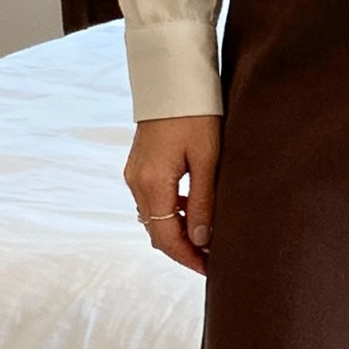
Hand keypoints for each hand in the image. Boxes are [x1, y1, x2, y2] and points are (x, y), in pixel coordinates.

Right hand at [124, 115, 220, 276]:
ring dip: (178, 232)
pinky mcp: (139, 167)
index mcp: (152, 183)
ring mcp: (134, 174)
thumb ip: (203, 201)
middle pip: (158, 233)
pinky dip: (172, 214)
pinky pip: (153, 202)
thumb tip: (203, 240)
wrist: (172, 79)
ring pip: (155, 219)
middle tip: (213, 259)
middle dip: (184, 250)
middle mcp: (137, 183)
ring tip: (208, 238)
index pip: (167, 238)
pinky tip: (193, 210)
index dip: (189, 258)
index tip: (212, 269)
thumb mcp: (207, 159)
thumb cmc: (196, 114)